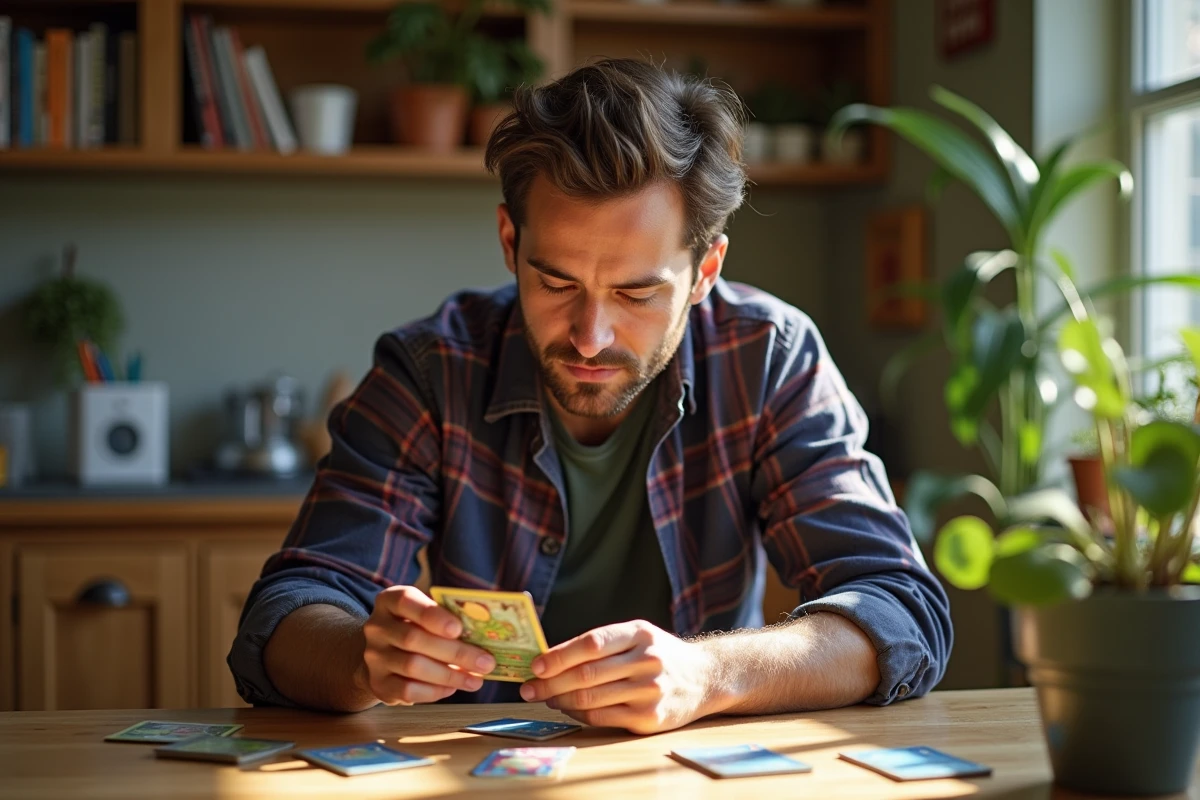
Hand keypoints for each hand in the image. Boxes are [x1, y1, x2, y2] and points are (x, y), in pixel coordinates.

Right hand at [360, 586, 495, 705]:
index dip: (432, 615)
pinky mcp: (378, 684)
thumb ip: (448, 617)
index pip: (405, 601)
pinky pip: (408, 690)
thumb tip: (484, 633)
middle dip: (455, 652)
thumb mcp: (427, 614)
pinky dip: (434, 691)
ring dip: (450, 675)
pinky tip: (453, 688)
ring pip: (413, 666)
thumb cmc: (416, 628)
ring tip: (476, 680)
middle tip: (486, 662)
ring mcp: (374, 657)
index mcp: (389, 601)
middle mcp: (377, 627)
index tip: (458, 628)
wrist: (384, 655)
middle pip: (414, 639)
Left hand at [518, 620, 715, 734]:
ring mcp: (649, 691)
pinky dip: (579, 714)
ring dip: (561, 700)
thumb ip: (602, 644)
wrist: (705, 678)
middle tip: (529, 688)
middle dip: (551, 682)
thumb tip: (551, 659)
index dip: (559, 655)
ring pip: (591, 698)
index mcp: (639, 633)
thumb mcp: (638, 636)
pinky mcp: (649, 718)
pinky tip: (569, 709)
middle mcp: (647, 660)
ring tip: (546, 698)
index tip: (535, 665)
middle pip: (587, 674)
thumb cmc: (660, 655)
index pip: (591, 644)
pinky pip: (602, 717)